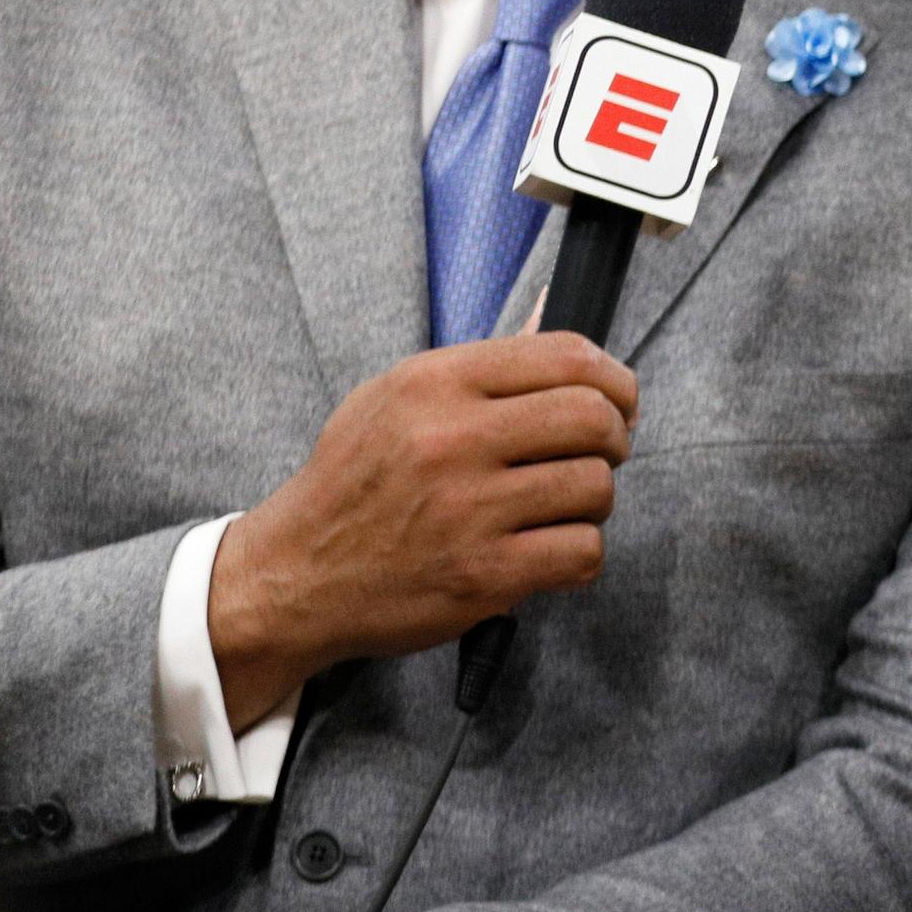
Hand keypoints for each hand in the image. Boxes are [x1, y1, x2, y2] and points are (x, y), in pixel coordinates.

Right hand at [210, 332, 639, 725]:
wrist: (294, 576)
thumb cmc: (353, 485)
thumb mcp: (391, 400)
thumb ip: (476, 371)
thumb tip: (556, 336)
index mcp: (433, 384)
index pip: (566, 356)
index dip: (612, 379)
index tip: (618, 401)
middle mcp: (451, 440)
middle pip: (593, 418)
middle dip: (616, 436)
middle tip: (602, 454)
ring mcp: (468, 511)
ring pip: (595, 487)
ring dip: (594, 500)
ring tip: (562, 507)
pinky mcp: (482, 575)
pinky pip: (582, 552)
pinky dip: (580, 554)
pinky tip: (550, 551)